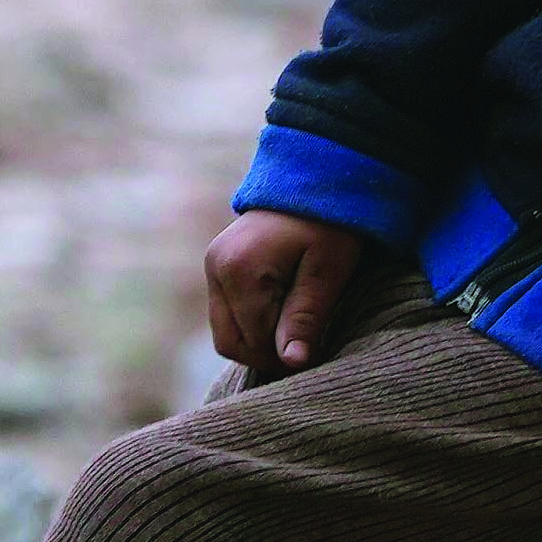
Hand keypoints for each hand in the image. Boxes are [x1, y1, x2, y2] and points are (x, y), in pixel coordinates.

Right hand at [205, 209, 373, 383]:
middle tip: (306, 352)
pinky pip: (227, 314)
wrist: (315, 180)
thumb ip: (306, 316)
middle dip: (268, 356)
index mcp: (240, 271)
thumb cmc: (330, 224)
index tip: (316, 358)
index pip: (254, 341)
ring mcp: (212, 268)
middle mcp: (215, 270)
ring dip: (258, 342)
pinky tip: (282, 319)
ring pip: (225, 332)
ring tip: (296, 335)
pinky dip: (252, 325)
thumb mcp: (328, 271)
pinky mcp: (217, 267)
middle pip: (230, 342)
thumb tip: (292, 362)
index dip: (284, 358)